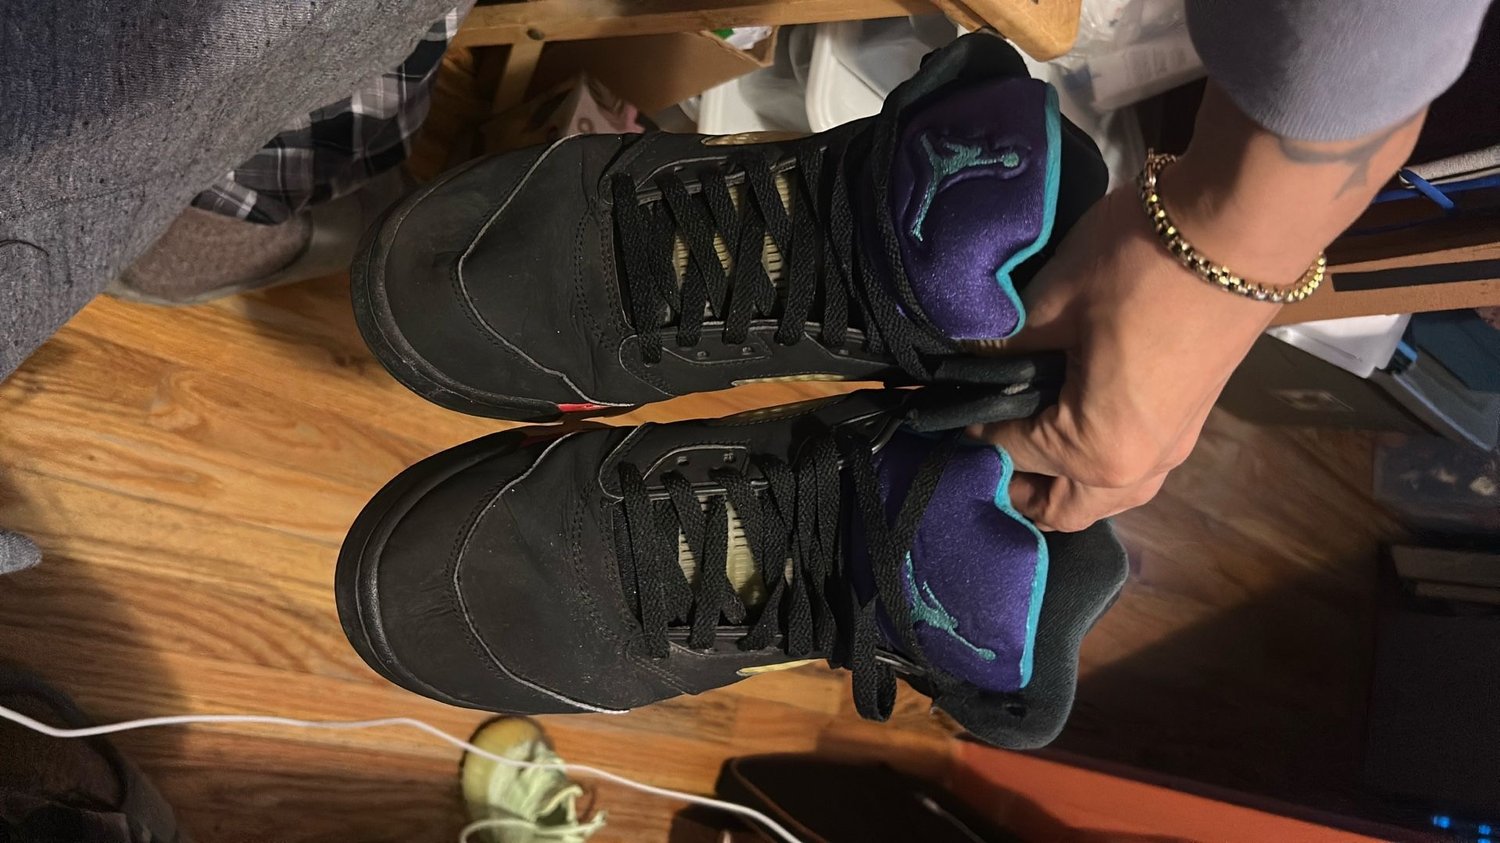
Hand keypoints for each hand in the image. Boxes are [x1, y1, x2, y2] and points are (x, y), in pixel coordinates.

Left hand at [970, 84, 1423, 531]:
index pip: (1008, 455)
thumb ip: (1000, 350)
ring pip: (1105, 496)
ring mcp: (1174, 448)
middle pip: (1062, 509)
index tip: (940, 401)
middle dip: (1015, 484)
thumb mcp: (1050, 303)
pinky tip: (1066, 416)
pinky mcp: (1192, 421)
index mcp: (1097, 452)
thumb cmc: (1138, 265)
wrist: (1242, 225)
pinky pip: (1132, 467)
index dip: (967, 426)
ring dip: (1060, 482)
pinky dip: (1093, 463)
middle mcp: (1138, 469)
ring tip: (1019, 432)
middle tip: (977, 436)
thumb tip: (963, 365)